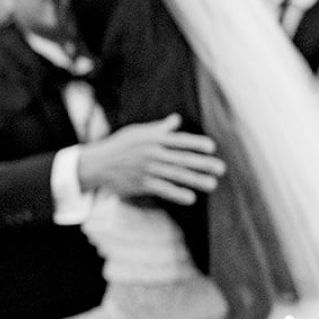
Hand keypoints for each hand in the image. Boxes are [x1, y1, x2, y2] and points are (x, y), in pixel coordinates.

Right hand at [80, 115, 223, 203]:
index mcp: (153, 139)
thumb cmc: (119, 146)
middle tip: (221, 168)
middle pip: (183, 159)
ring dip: (196, 180)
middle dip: (203, 164)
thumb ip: (160, 128)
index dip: (197, 143)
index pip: (180, 140)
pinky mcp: (142, 184)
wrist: (97, 164)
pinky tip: (191, 198)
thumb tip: (176, 120)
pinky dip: (177, 194)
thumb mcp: (138, 132)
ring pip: (176, 175)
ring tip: (212, 184)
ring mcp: (148, 169)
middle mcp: (153, 153)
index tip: (211, 147)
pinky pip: (163, 189)